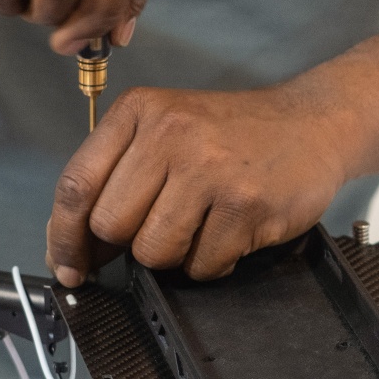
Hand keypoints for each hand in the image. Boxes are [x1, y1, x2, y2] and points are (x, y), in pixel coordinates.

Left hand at [45, 85, 361, 283]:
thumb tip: (76, 249)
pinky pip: (202, 265)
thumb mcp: (167, 128)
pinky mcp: (245, 204)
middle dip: (131, 243)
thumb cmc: (235, 134)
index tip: (68, 266)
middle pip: (111, 226)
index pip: (76, 185)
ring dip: (175, 256)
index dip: (63, 237)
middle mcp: (170, 134)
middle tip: (163, 229)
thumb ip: (118, 176)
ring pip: (154, 252)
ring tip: (202, 226)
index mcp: (139, 112)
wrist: (315, 122)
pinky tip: (230, 232)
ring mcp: (210, 169)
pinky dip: (213, 262)